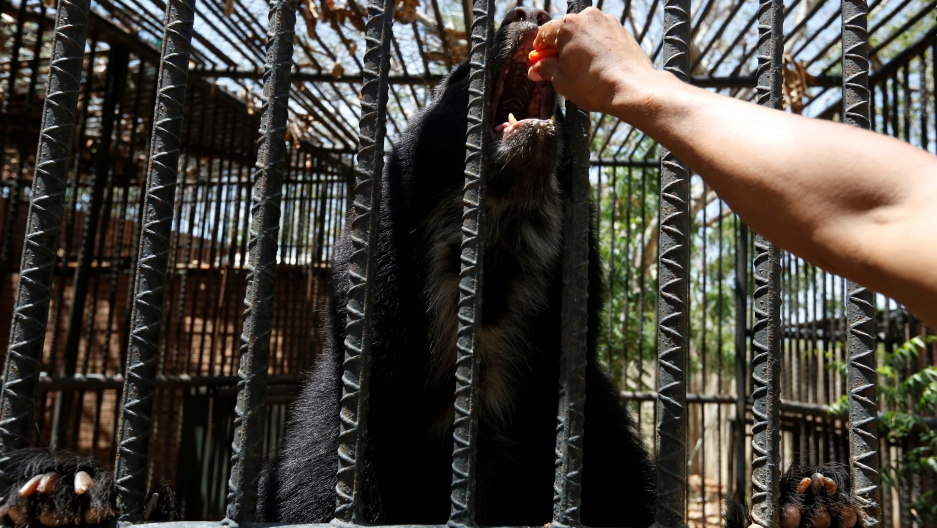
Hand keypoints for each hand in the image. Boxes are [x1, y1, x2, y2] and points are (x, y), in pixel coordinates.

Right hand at [527, 7, 661, 115]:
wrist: (632, 87)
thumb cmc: (594, 84)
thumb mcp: (561, 80)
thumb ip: (545, 70)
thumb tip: (535, 69)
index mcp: (568, 25)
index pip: (544, 34)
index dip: (539, 50)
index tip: (539, 63)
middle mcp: (588, 17)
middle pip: (565, 32)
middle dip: (559, 50)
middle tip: (558, 70)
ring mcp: (607, 22)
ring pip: (584, 34)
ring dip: (578, 48)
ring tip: (580, 72)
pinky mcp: (621, 30)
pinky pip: (601, 37)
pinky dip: (595, 48)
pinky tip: (596, 67)